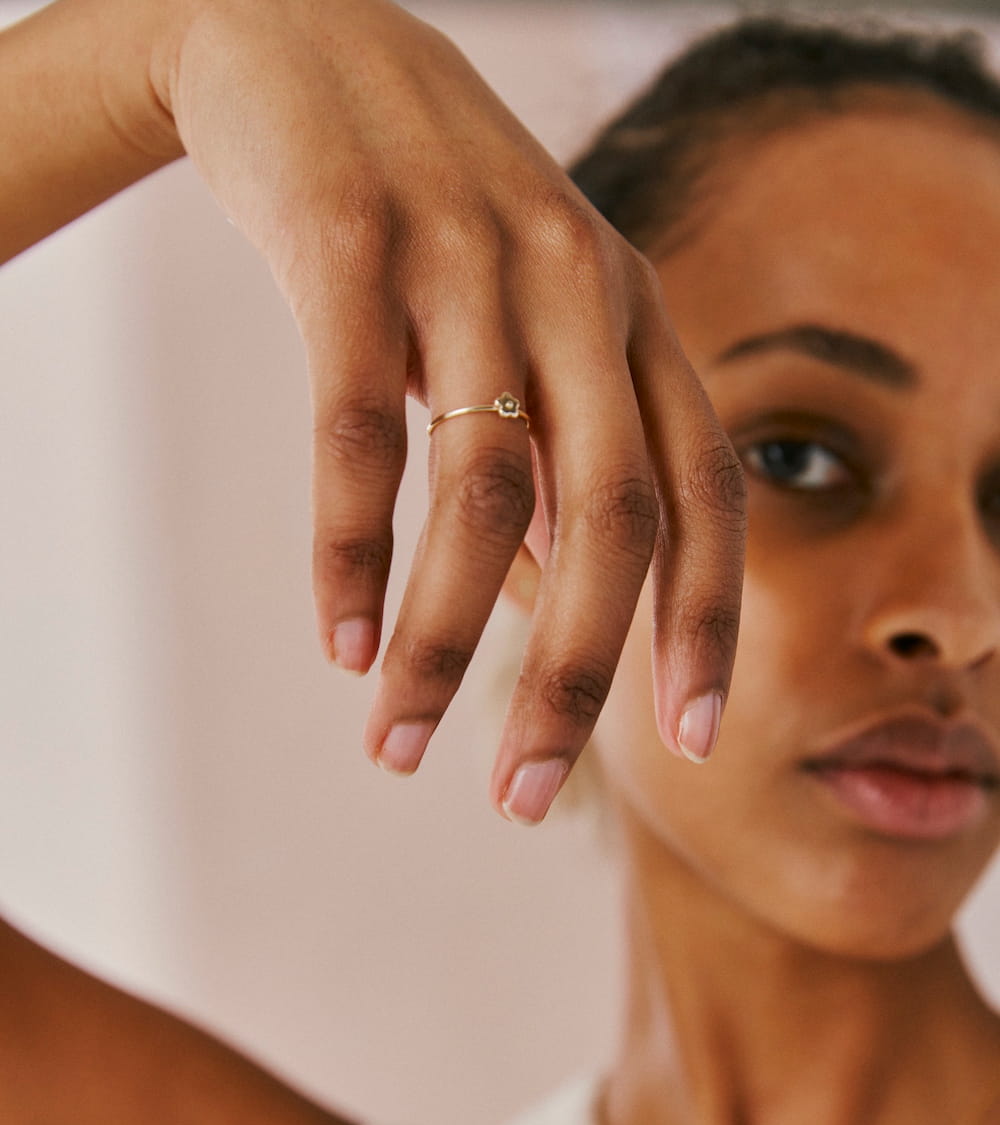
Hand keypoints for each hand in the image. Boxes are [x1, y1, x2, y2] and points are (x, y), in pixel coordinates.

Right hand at [11, 0, 746, 821]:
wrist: (302, 38)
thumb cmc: (431, 218)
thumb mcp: (527, 325)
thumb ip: (559, 451)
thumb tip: (567, 596)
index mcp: (634, 316)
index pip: (708, 491)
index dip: (710, 622)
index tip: (693, 742)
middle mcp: (577, 286)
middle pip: (614, 515)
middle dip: (573, 675)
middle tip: (521, 799)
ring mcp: (469, 258)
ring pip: (480, 491)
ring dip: (439, 641)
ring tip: (393, 745)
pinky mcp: (352, 245)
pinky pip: (357, 429)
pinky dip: (349, 550)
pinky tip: (339, 640)